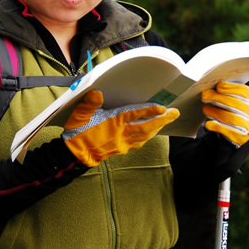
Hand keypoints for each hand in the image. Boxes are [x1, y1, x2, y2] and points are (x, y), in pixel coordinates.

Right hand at [62, 90, 178, 166]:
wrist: (73, 155)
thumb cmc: (76, 133)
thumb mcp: (79, 115)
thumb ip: (89, 103)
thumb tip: (97, 93)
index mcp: (112, 122)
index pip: (134, 115)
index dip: (149, 110)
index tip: (161, 107)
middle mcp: (120, 134)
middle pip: (145, 127)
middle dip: (162, 120)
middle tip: (175, 113)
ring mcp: (121, 143)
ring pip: (144, 136)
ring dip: (157, 128)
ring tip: (167, 120)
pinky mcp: (120, 150)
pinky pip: (138, 143)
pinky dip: (147, 136)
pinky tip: (152, 132)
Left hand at [202, 81, 248, 145]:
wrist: (245, 132)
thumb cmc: (239, 110)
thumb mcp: (241, 99)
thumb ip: (231, 93)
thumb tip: (214, 88)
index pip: (243, 92)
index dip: (230, 88)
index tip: (218, 87)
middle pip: (234, 104)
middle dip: (217, 98)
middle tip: (205, 95)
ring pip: (229, 117)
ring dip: (214, 112)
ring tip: (205, 108)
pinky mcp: (241, 137)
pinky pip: (226, 130)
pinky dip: (216, 126)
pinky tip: (208, 124)